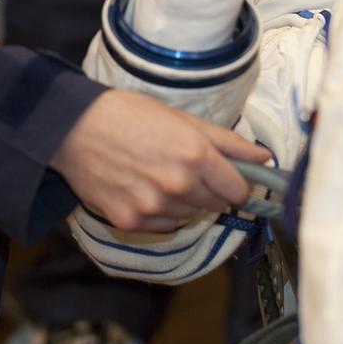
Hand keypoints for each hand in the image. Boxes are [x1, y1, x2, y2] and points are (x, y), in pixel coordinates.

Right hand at [50, 89, 272, 232]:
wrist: (76, 129)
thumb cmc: (134, 116)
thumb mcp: (187, 121)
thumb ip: (230, 143)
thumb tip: (266, 157)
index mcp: (197, 156)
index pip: (239, 189)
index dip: (240, 185)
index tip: (234, 179)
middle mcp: (178, 185)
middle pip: (217, 204)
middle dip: (213, 191)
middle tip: (192, 172)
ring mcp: (153, 207)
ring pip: (191, 215)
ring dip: (187, 202)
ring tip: (164, 177)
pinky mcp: (130, 222)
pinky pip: (164, 226)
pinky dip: (163, 214)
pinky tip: (147, 191)